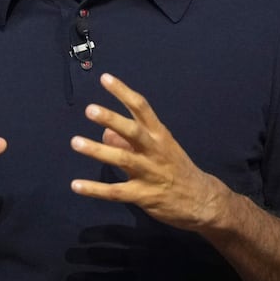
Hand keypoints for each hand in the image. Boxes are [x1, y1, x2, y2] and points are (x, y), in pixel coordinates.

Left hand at [69, 73, 227, 230]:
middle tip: (89, 109)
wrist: (203, 202)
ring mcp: (149, 174)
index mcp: (159, 135)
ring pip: (122, 159)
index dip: (123, 92)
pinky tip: (75, 185)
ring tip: (75, 142)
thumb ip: (130, 140)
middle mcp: (154, 151)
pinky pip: (115, 192)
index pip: (141, 108)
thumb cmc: (175, 168)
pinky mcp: (143, 196)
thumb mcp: (158, 148)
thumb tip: (105, 133)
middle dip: (111, 119)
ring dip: (97, 150)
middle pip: (133, 131)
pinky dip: (95, 189)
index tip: (104, 78)